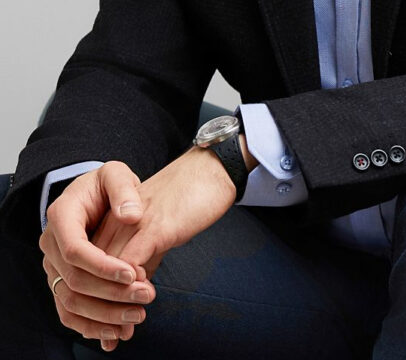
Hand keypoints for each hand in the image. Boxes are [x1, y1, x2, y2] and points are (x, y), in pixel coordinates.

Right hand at [39, 161, 155, 348]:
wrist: (96, 196)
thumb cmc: (106, 185)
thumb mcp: (115, 174)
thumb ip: (123, 189)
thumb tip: (131, 215)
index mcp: (61, 216)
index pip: (75, 250)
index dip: (103, 266)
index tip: (133, 273)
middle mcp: (51, 244)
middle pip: (74, 280)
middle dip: (111, 294)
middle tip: (145, 297)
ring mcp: (53, 267)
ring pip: (71, 302)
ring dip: (104, 316)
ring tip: (136, 317)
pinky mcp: (61, 283)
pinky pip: (69, 313)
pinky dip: (91, 326)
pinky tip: (116, 332)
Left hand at [89, 146, 237, 349]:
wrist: (209, 172)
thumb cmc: (185, 200)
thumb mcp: (156, 232)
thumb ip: (142, 260)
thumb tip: (132, 297)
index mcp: (112, 221)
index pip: (91, 265)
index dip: (96, 298)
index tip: (107, 326)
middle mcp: (115, 222)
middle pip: (93, 271)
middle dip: (101, 309)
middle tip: (115, 336)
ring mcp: (131, 224)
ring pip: (107, 272)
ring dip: (115, 305)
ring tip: (128, 327)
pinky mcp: (152, 227)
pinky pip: (129, 264)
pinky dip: (131, 287)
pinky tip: (143, 297)